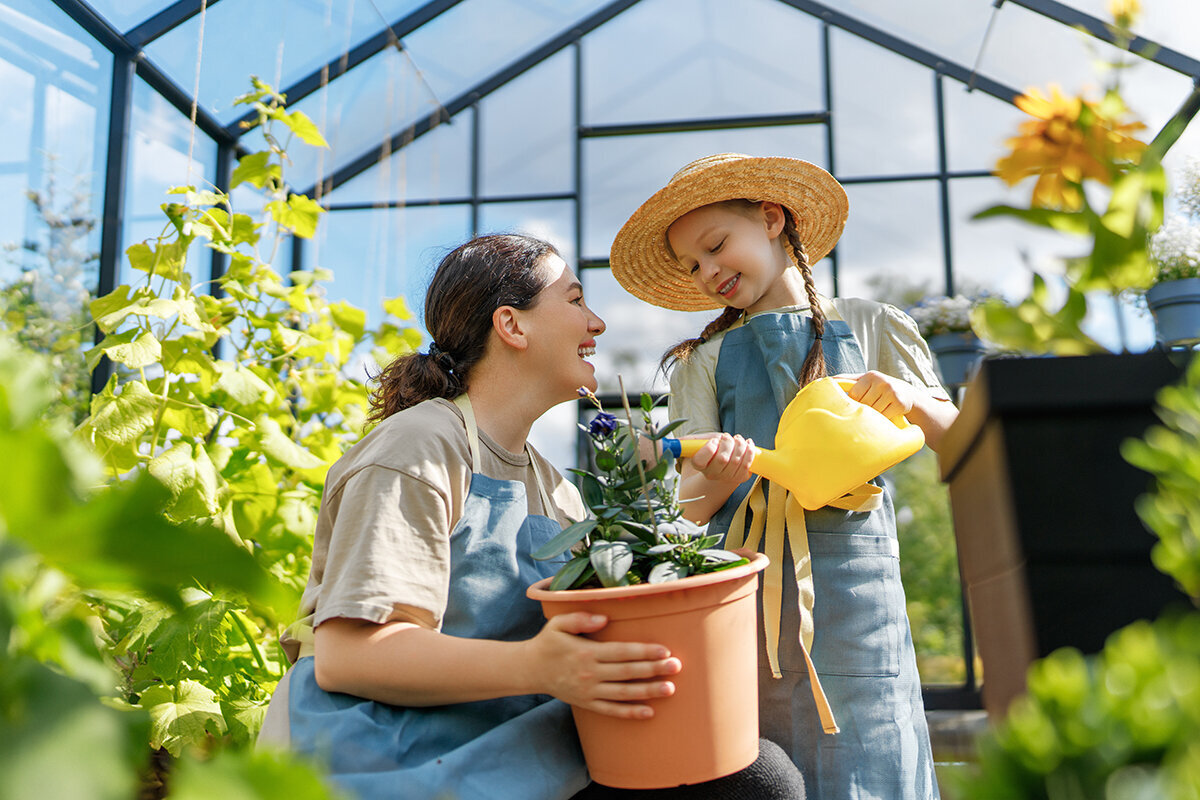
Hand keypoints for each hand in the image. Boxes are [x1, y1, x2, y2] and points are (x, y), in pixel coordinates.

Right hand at [524, 612, 681, 718]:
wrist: (529, 670)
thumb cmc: (548, 643)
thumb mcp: (558, 623)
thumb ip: (580, 617)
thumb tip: (605, 618)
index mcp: (586, 652)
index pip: (621, 652)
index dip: (644, 651)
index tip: (664, 650)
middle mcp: (590, 673)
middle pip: (628, 673)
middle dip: (654, 669)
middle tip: (677, 666)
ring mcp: (589, 691)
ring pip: (624, 693)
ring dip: (648, 691)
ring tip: (670, 689)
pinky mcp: (587, 703)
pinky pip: (611, 710)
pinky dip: (630, 712)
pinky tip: (649, 711)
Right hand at [688, 432, 755, 484]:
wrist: (722, 464)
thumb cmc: (709, 450)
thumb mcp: (696, 443)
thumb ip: (686, 441)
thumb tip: (674, 442)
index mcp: (698, 465)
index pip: (700, 459)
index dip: (709, 448)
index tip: (713, 441)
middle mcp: (711, 474)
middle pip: (722, 458)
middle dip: (728, 442)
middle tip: (727, 437)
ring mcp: (727, 478)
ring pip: (736, 460)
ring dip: (740, 445)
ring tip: (738, 439)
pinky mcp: (740, 478)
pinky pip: (747, 464)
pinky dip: (750, 451)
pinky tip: (748, 444)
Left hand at [837, 371, 917, 420]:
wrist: (906, 393)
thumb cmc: (879, 387)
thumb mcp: (865, 380)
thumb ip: (846, 380)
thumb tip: (825, 380)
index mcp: (870, 376)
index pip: (854, 395)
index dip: (855, 403)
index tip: (859, 404)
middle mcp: (881, 382)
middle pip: (863, 404)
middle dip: (864, 410)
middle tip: (869, 410)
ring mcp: (891, 392)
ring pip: (873, 412)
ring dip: (873, 416)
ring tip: (876, 413)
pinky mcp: (900, 403)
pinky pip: (884, 417)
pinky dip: (882, 420)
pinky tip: (885, 416)